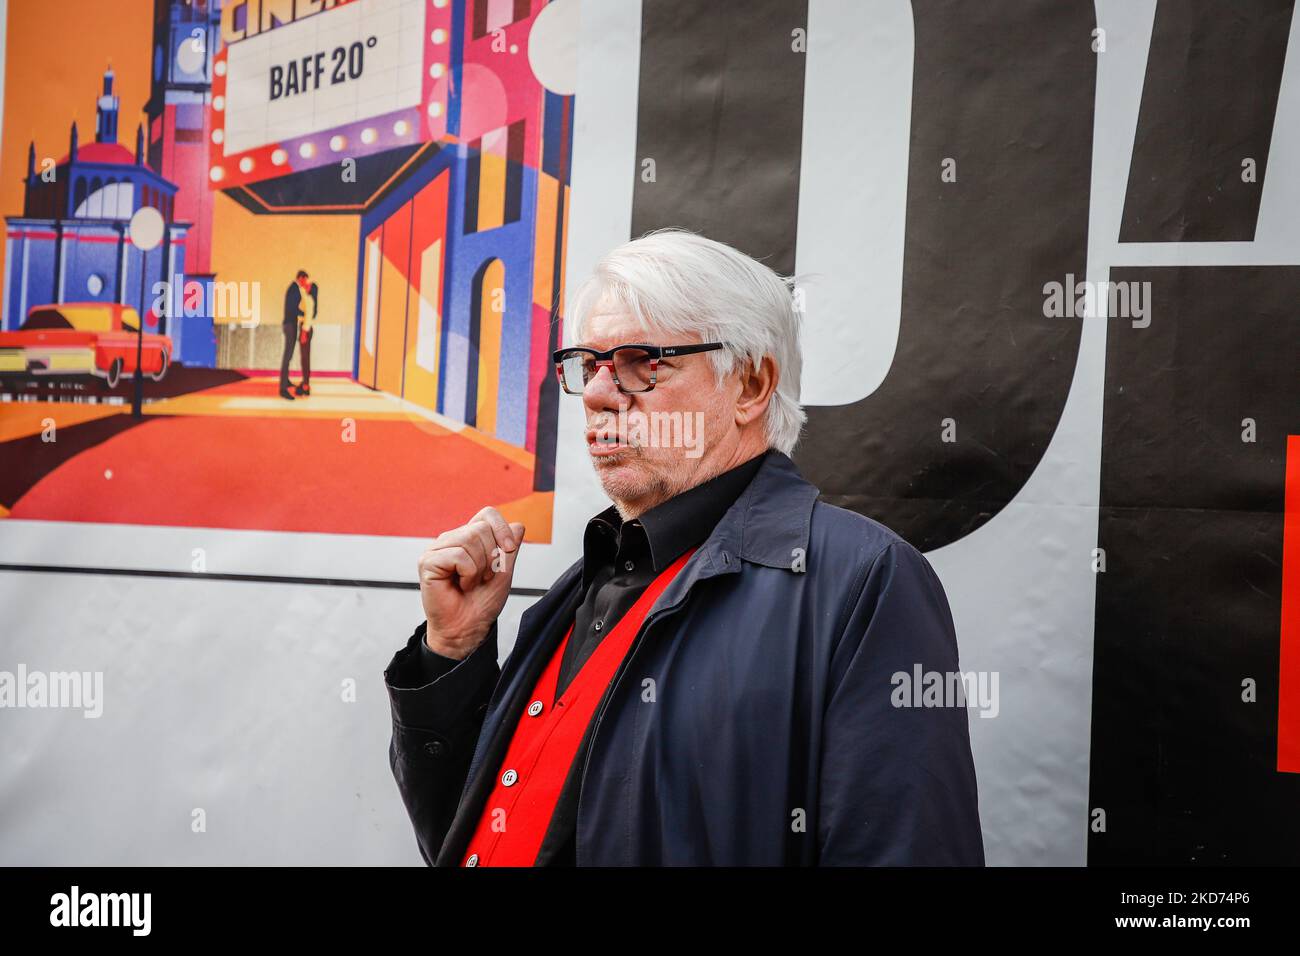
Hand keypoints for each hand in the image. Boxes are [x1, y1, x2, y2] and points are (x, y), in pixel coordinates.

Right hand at [418, 507, 524, 659]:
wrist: (468, 628)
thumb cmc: (482, 603)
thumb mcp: (504, 571)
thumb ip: (509, 548)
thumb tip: (518, 525)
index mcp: (468, 538)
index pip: (487, 514)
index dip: (502, 528)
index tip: (509, 550)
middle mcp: (452, 539)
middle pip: (481, 527)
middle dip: (492, 556)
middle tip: (484, 577)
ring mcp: (438, 549)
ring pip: (470, 538)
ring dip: (480, 567)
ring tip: (471, 582)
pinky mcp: (428, 562)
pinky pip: (458, 555)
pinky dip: (468, 574)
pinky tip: (461, 585)